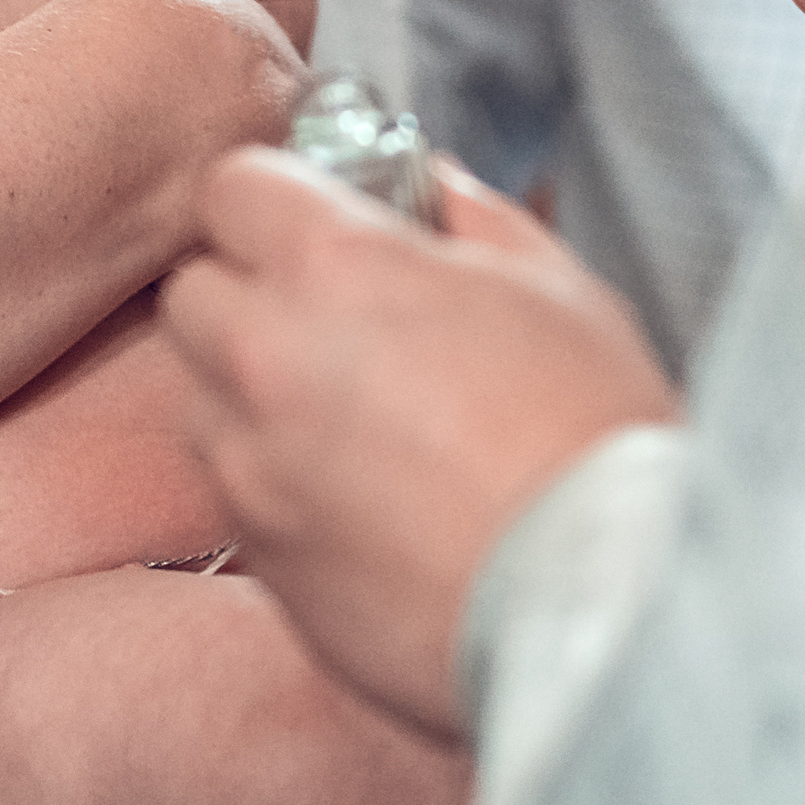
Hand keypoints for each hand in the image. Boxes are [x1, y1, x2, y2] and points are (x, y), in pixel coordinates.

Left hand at [160, 150, 676, 739]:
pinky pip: (233, 492)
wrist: (612, 617)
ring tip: (354, 422)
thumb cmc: (595, 442)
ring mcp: (250, 466)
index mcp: (331, 268)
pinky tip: (362, 500)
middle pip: (192, 291)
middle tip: (331, 321)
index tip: (311, 223)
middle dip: (247, 294)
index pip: (229, 188)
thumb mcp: (553, 283)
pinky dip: (274, 485)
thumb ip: (466, 213)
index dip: (272, 199)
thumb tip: (426, 187)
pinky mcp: (259, 557)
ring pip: (201, 397)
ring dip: (251, 394)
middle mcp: (265, 358)